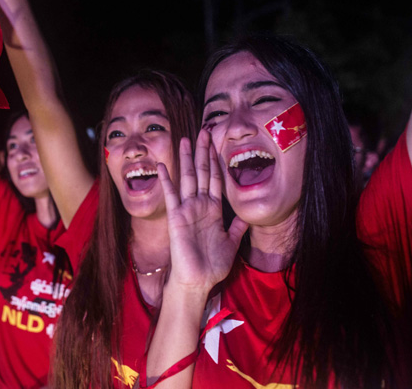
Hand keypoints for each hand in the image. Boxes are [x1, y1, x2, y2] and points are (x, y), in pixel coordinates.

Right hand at [158, 130, 248, 293]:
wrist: (197, 281)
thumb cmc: (213, 264)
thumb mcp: (232, 242)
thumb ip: (238, 227)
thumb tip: (248, 215)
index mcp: (213, 209)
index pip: (215, 179)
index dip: (216, 161)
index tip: (216, 143)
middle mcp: (200, 205)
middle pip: (201, 172)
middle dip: (203, 152)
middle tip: (205, 131)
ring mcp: (187, 210)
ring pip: (187, 178)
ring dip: (187, 159)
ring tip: (186, 139)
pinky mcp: (176, 218)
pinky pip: (171, 195)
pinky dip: (167, 180)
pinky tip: (163, 165)